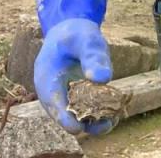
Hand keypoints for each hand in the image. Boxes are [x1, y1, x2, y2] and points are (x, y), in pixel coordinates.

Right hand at [33, 17, 113, 134]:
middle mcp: (53, 91)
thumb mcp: (86, 39)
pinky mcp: (75, 94)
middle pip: (64, 114)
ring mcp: (63, 94)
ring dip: (91, 120)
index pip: (53, 103)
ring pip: (75, 113)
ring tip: (112, 121)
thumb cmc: (76, 34)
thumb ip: (93, 56)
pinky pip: (84, 107)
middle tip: (105, 125)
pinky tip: (113, 113)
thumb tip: (103, 79)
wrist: (71, 31)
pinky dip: (96, 112)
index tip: (77, 129)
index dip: (64, 118)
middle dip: (83, 123)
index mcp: (46, 78)